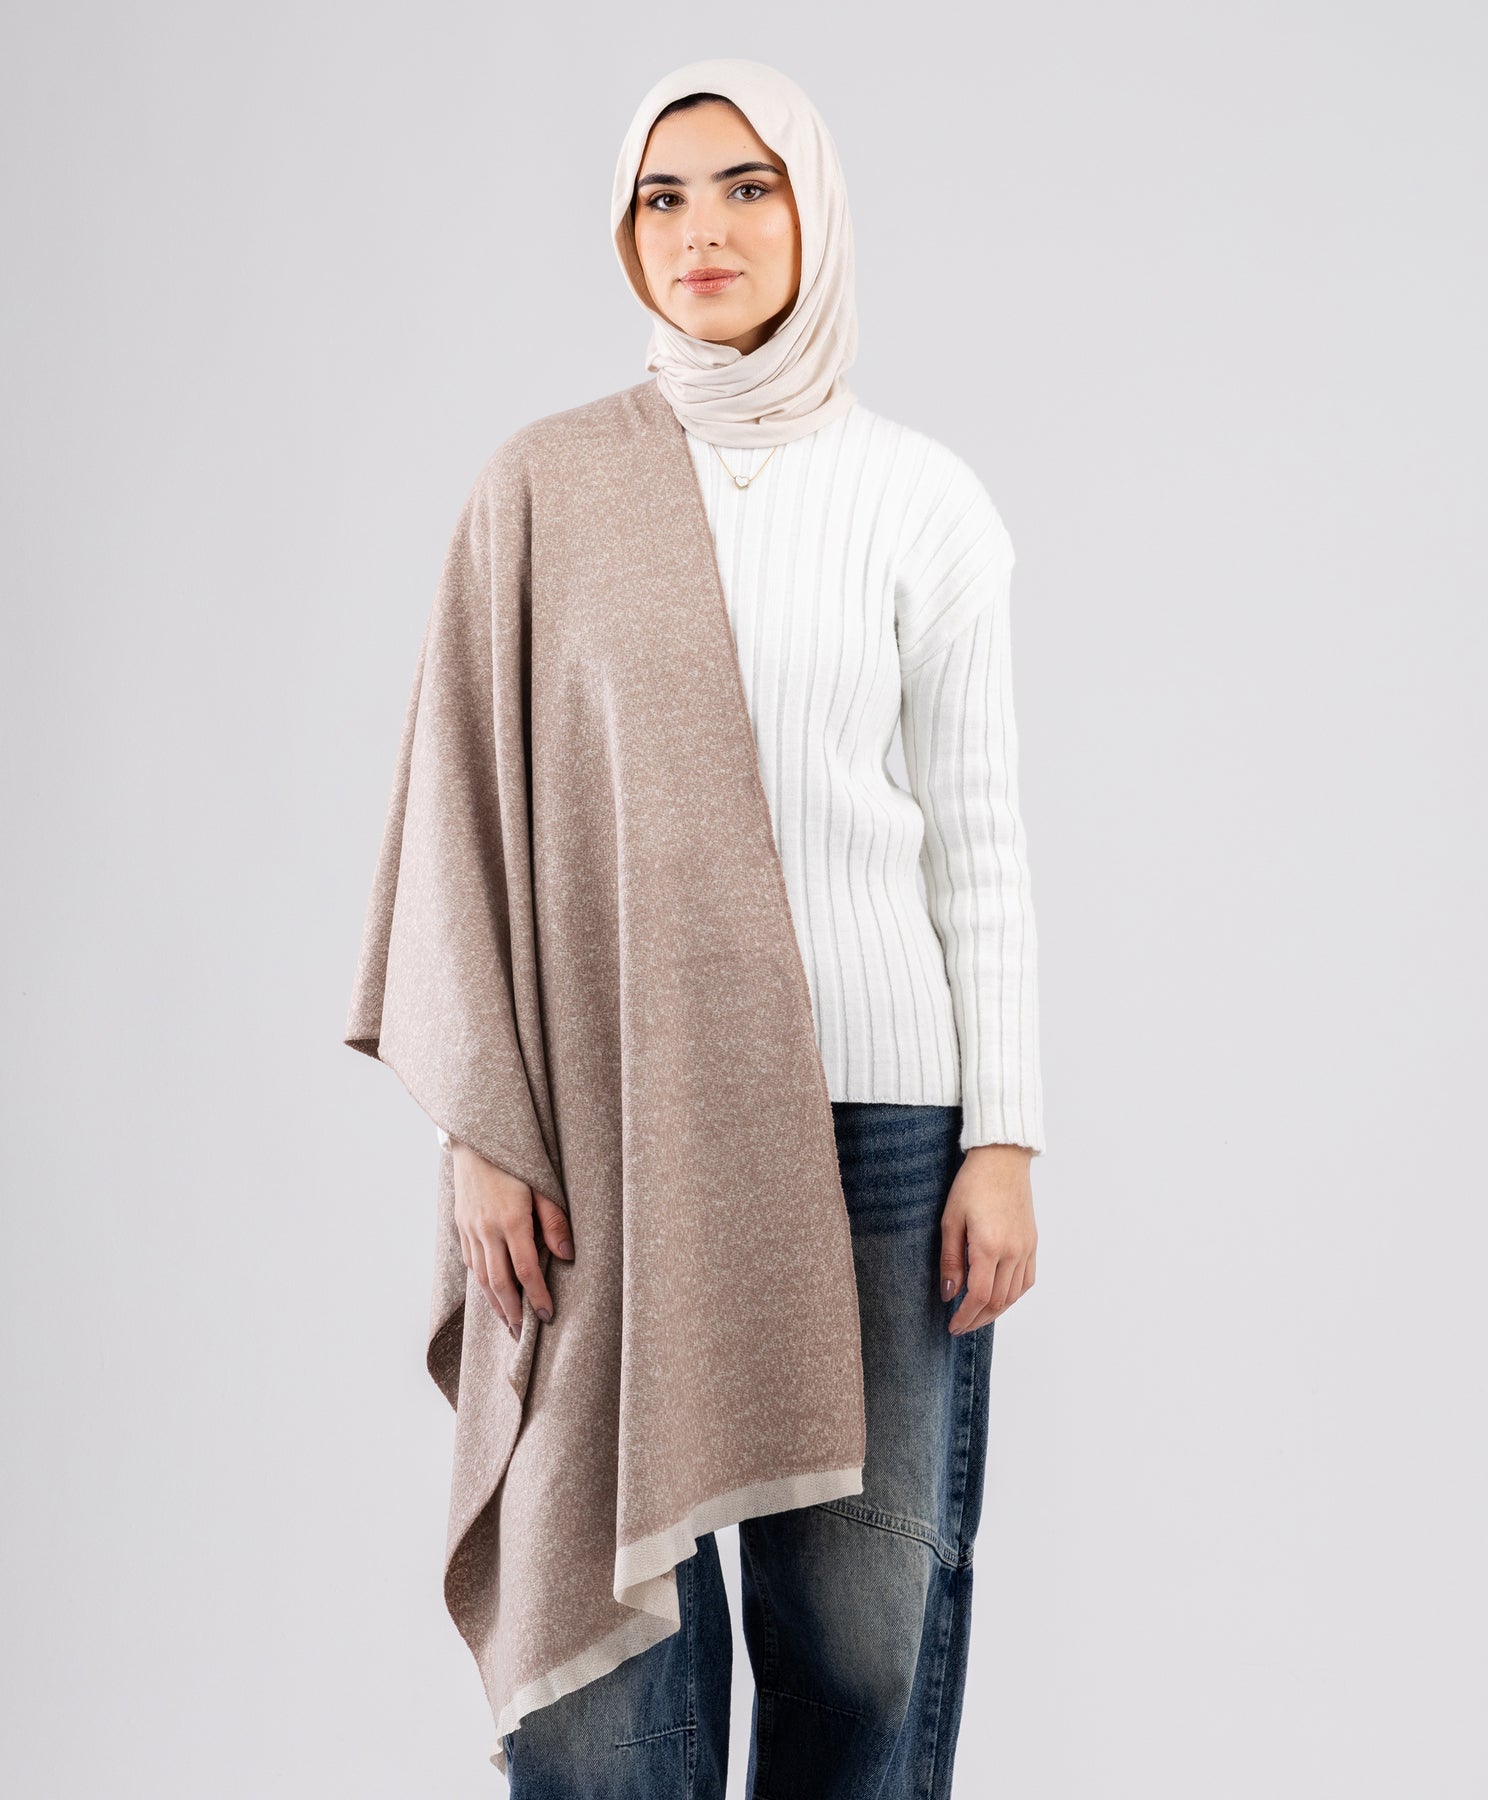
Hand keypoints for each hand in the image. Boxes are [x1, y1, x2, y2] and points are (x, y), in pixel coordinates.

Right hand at [450, 1140, 574, 1339]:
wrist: (475, 1141)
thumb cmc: (516, 1160)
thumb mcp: (543, 1185)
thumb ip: (555, 1222)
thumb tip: (567, 1256)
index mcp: (511, 1220)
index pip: (526, 1270)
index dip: (537, 1296)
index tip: (548, 1316)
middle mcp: (487, 1230)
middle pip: (499, 1282)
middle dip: (512, 1311)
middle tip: (523, 1334)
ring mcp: (470, 1229)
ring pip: (481, 1277)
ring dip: (495, 1303)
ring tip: (508, 1323)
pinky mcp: (461, 1225)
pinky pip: (471, 1262)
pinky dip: (481, 1283)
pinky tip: (491, 1293)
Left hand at [939, 1143, 1036, 1334]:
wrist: (1002, 1159)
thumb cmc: (972, 1184)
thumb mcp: (950, 1220)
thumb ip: (950, 1260)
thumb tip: (949, 1294)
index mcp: (989, 1246)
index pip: (979, 1296)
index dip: (965, 1317)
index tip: (952, 1326)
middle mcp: (1013, 1252)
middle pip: (998, 1301)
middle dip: (977, 1319)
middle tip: (960, 1327)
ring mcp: (1026, 1248)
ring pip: (1014, 1295)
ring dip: (995, 1311)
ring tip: (976, 1316)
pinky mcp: (1032, 1243)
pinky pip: (1026, 1280)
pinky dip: (1012, 1296)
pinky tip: (999, 1298)